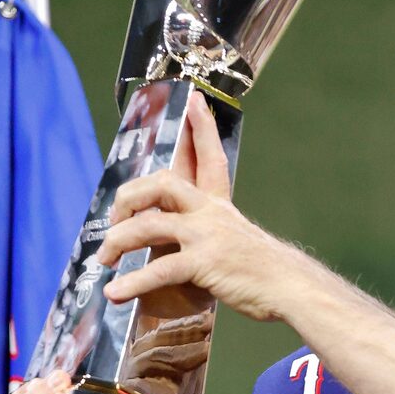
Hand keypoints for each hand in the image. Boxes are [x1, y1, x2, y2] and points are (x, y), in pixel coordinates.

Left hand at [97, 93, 303, 323]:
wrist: (290, 287)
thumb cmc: (265, 274)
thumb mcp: (237, 244)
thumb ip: (211, 239)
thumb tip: (186, 250)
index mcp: (220, 206)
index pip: (210, 158)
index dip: (202, 128)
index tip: (194, 100)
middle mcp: (210, 213)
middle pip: (161, 183)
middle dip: (129, 198)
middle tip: (113, 220)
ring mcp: (205, 235)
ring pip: (148, 225)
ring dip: (118, 241)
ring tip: (104, 259)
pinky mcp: (203, 262)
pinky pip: (159, 269)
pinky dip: (133, 282)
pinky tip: (114, 293)